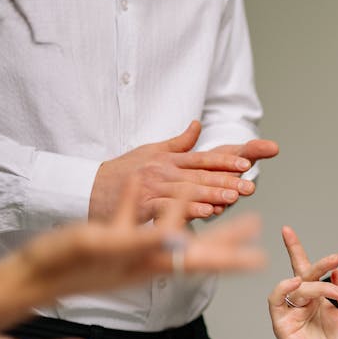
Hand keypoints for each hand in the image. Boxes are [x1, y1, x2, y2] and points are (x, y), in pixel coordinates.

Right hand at [15, 176, 265, 301]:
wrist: (27, 277)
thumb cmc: (62, 264)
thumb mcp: (105, 246)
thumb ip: (143, 240)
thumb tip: (182, 240)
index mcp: (150, 260)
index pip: (201, 258)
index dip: (231, 254)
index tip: (260, 254)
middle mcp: (147, 260)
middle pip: (197, 248)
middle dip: (227, 236)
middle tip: (258, 226)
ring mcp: (131, 253)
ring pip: (171, 229)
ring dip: (194, 210)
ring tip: (216, 200)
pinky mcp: (112, 243)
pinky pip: (137, 220)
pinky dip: (148, 203)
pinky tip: (146, 185)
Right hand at [89, 121, 268, 221]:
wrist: (89, 188)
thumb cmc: (123, 172)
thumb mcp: (151, 151)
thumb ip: (178, 143)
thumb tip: (197, 125)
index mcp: (168, 159)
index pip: (202, 159)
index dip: (224, 162)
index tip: (246, 165)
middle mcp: (163, 170)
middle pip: (199, 175)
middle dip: (226, 180)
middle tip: (249, 186)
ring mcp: (152, 187)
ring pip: (187, 191)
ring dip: (211, 194)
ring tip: (233, 198)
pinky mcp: (142, 204)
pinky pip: (168, 207)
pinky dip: (186, 210)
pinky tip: (204, 213)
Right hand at [268, 226, 337, 338]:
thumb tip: (336, 271)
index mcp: (316, 296)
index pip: (304, 268)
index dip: (295, 249)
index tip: (287, 230)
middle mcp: (301, 301)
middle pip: (302, 273)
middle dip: (318, 264)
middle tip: (334, 259)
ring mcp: (290, 311)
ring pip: (296, 286)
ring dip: (315, 284)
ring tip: (334, 292)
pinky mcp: (281, 322)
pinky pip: (277, 299)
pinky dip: (284, 288)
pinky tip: (297, 284)